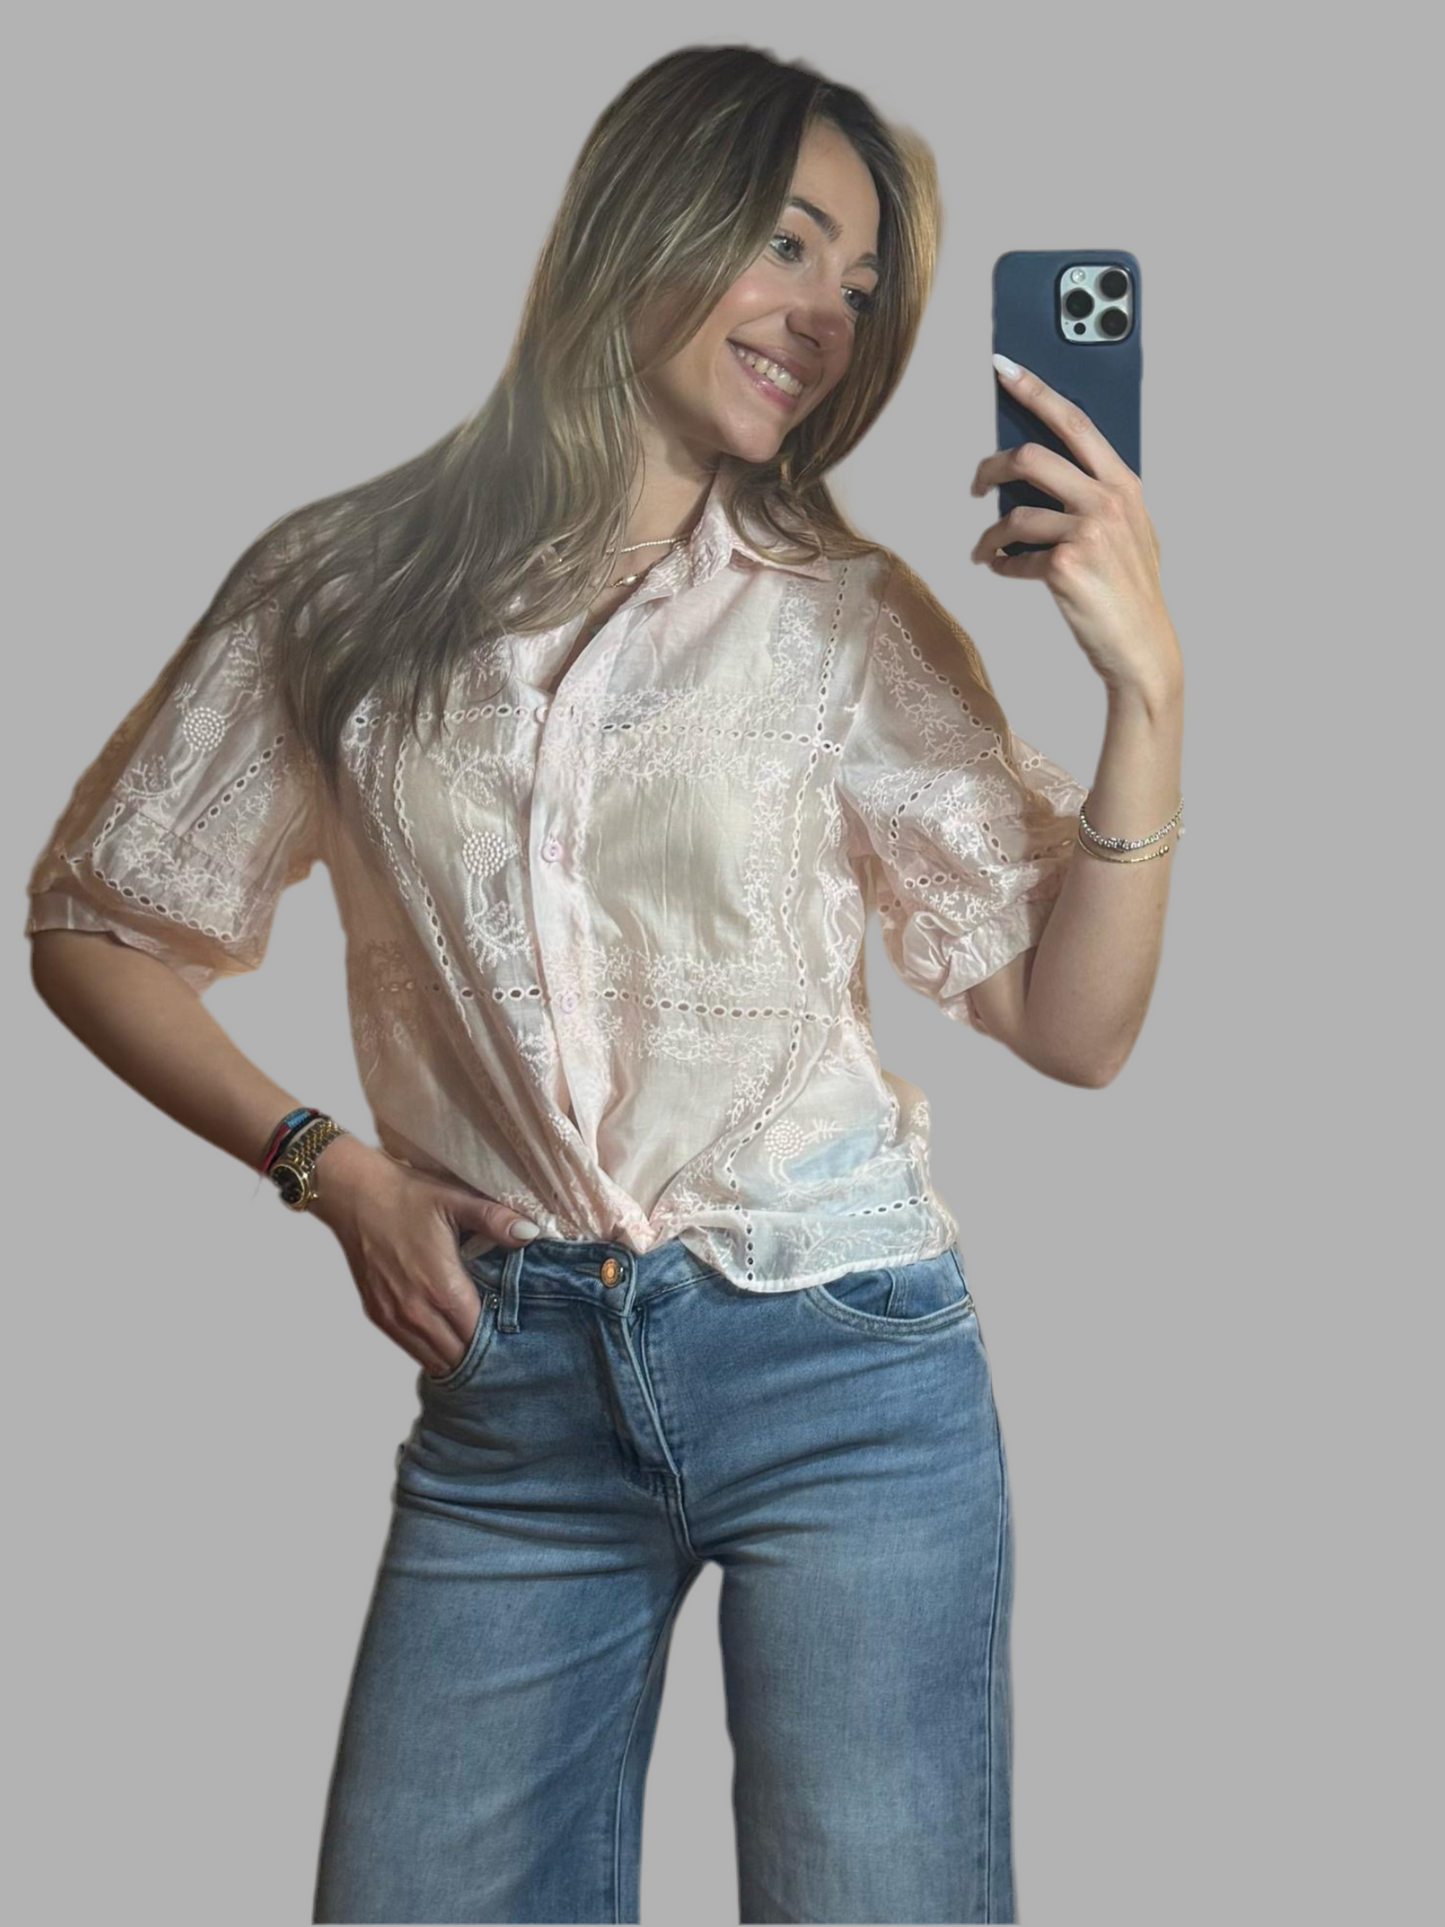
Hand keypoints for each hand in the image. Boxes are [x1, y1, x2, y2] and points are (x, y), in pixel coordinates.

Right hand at [308, 1138, 539, 1378]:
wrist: (354, 1195)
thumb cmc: (408, 1196)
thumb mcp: (457, 1200)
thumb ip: (496, 1220)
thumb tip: (531, 1234)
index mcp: (442, 1288)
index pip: (478, 1337)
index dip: (499, 1340)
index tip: (515, 1334)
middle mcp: (416, 1312)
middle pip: (458, 1356)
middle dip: (481, 1353)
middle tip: (502, 1342)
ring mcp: (393, 1317)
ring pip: (434, 1359)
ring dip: (456, 1356)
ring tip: (477, 1344)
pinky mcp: (377, 1315)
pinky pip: (411, 1349)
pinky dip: (432, 1351)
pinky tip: (447, 1339)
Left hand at [969, 354, 1182, 699]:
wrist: (1141, 648)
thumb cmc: (1130, 590)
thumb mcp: (1129, 532)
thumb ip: (1096, 496)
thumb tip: (1040, 471)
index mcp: (1123, 484)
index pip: (1074, 421)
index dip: (1036, 390)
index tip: (1005, 367)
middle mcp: (1108, 501)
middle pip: (1031, 458)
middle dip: (991, 468)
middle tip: (977, 485)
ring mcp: (1088, 533)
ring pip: (1013, 514)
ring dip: (990, 534)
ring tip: (986, 548)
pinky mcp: (1065, 566)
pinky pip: (1013, 557)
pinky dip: (1001, 565)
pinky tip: (1002, 569)